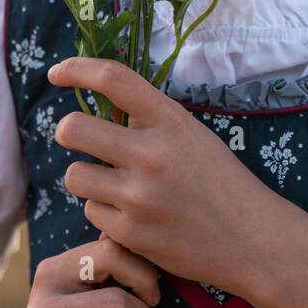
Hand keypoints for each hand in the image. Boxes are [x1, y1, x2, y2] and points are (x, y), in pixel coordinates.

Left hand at [48, 55, 276, 291]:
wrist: (251, 238)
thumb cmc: (221, 181)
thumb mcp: (192, 136)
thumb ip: (150, 122)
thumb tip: (102, 109)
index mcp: (170, 121)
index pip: (113, 79)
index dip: (76, 69)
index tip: (57, 73)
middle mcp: (151, 154)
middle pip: (73, 129)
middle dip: (68, 131)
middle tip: (78, 137)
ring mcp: (138, 196)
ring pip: (75, 175)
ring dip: (88, 178)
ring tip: (114, 185)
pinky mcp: (131, 233)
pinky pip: (92, 211)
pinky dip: (106, 212)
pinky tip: (133, 216)